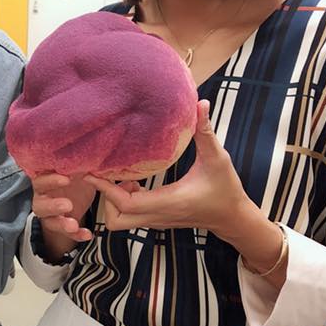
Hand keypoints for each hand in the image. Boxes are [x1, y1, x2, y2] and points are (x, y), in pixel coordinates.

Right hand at [32, 172, 97, 242]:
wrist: (80, 194)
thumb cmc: (74, 178)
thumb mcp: (78, 171)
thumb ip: (78, 167)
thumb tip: (87, 157)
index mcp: (44, 182)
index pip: (40, 181)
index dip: (50, 181)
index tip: (66, 179)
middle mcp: (43, 198)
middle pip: (40, 205)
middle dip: (53, 206)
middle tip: (68, 205)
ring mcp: (50, 214)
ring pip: (49, 221)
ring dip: (61, 224)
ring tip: (73, 225)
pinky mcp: (60, 226)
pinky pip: (65, 233)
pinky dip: (76, 235)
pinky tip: (86, 234)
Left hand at [84, 100, 250, 236]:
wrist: (233, 218)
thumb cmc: (226, 189)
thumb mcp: (218, 158)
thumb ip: (206, 132)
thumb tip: (202, 103)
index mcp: (169, 202)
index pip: (127, 203)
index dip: (106, 189)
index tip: (92, 171)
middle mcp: (158, 216)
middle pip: (116, 219)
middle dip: (105, 198)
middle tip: (106, 173)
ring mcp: (157, 221)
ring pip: (121, 221)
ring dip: (113, 201)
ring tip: (121, 175)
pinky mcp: (158, 220)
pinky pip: (131, 216)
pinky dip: (123, 202)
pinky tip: (134, 181)